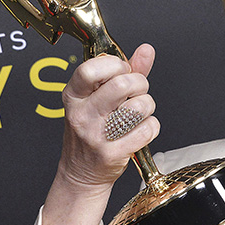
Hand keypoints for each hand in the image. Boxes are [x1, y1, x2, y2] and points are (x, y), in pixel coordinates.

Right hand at [57, 43, 159, 191]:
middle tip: (137, 92)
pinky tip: (140, 129)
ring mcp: (96, 135)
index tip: (122, 71)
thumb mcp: (96, 98)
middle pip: (122, 85)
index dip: (115, 65)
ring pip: (138, 107)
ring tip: (138, 112)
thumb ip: (123, 73)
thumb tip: (146, 50)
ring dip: (147, 106)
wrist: (81, 173)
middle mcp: (81, 114)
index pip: (90, 69)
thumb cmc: (91, 131)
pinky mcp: (112, 154)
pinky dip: (151, 127)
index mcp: (73, 96)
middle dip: (139, 84)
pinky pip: (147, 129)